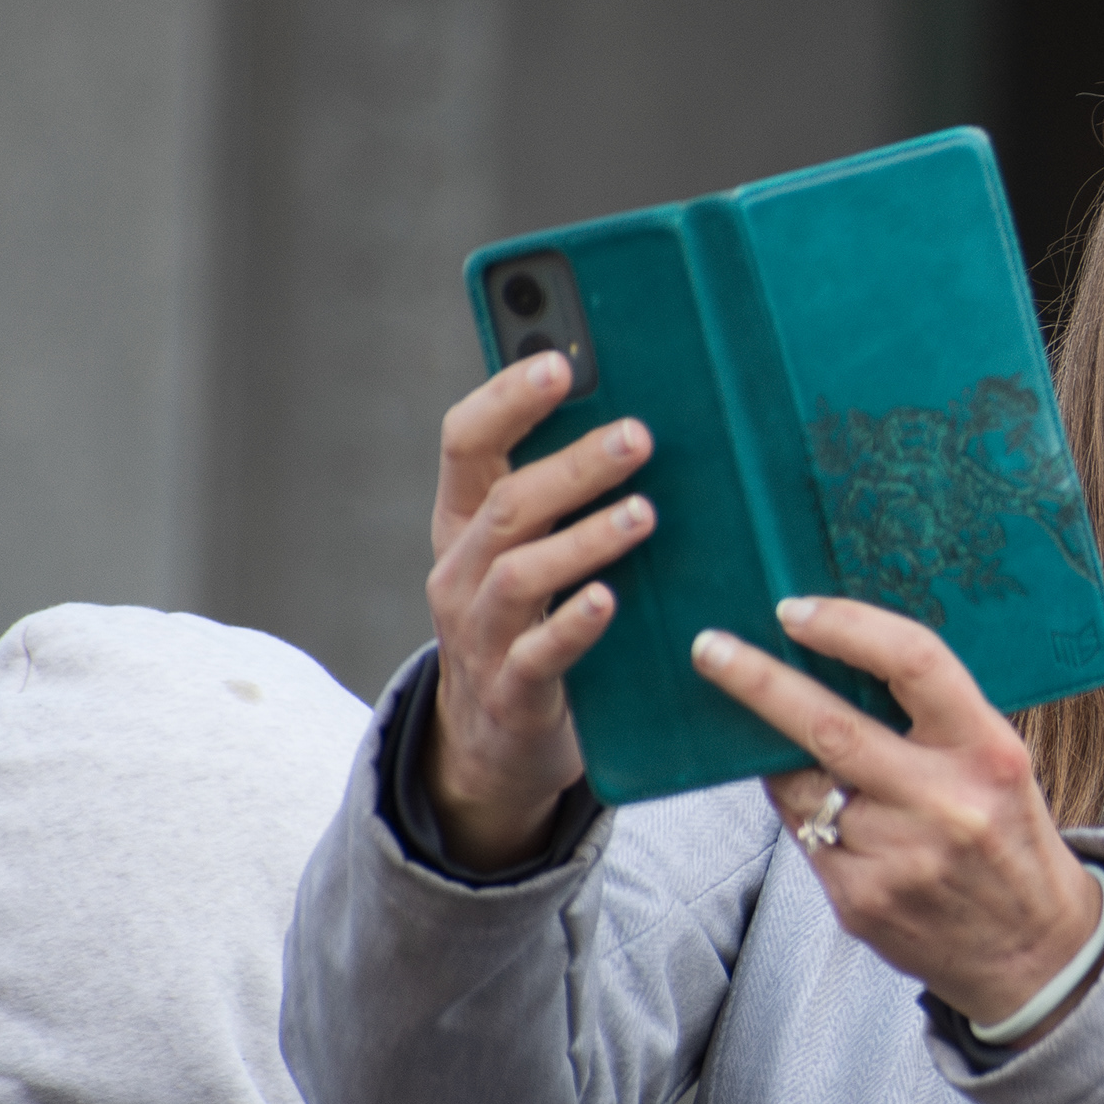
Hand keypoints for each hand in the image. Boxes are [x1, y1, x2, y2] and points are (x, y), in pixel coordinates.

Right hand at [421, 354, 657, 866]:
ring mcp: (479, 633)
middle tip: (640, 436)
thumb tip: (644, 408)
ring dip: (584, 539)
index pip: (465, 442)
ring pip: (519, 573)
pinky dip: (573, 624)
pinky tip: (610, 601)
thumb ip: (567, 491)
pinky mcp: (511, 691)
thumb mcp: (535, 550)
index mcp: (464, 520)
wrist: (497, 741)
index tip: (559, 362)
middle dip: (573, 465)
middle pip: (506, 502)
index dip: (506, 398)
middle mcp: (460, 570)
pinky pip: (538, 654)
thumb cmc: (533, 621)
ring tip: (644, 514)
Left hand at [696, 598, 1103, 1038]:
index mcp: (988, 751)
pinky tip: (835, 823)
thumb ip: (932, 721)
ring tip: (801, 760)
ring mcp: (898, 856)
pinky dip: (805, 817)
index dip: (846, 627)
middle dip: (758, 682)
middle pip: (829, 726)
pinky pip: (805, 836)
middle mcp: (944, 802)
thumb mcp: (997, 764)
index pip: (913, 663)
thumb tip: (828, 664)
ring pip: (802, 786)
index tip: (793, 611)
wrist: (1031, 951)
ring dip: (786, 763)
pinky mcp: (860, 899)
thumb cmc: (1008, 836)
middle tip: (710, 649)